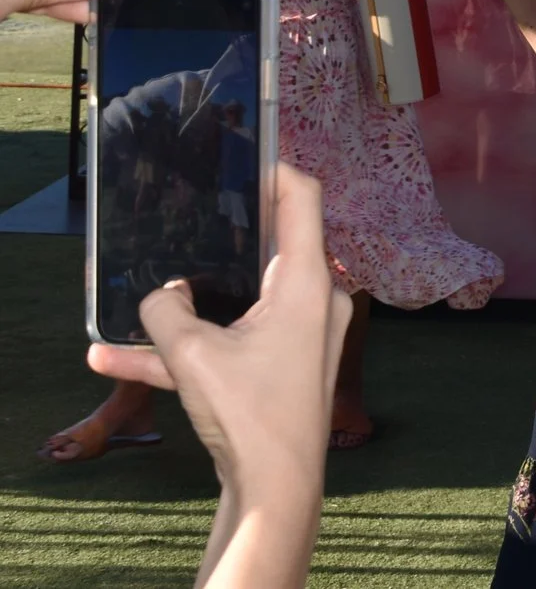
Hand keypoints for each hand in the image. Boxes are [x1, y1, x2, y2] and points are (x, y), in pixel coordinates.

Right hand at [88, 164, 347, 588]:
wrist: (276, 489)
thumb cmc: (250, 414)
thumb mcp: (192, 355)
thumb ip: (167, 312)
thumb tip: (161, 293)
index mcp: (307, 283)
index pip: (304, 201)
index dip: (277, 170)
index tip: (247, 154)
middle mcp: (315, 300)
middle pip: (273, 246)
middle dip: (228, 232)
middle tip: (194, 208)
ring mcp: (303, 334)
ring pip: (239, 303)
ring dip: (188, 305)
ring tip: (137, 292)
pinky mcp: (283, 366)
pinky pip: (232, 343)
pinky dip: (186, 348)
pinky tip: (111, 358)